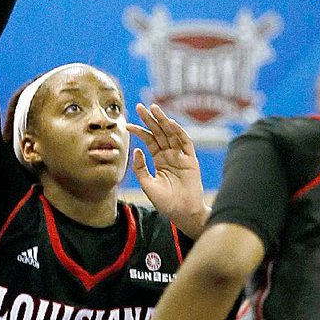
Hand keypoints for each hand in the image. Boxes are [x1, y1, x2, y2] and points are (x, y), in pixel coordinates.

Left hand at [129, 103, 208, 238]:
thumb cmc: (166, 202)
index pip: (149, 140)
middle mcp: (170, 154)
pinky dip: (178, 132)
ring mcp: (181, 155)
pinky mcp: (191, 159)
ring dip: (163, 120)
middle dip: (150, 119)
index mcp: (160, 160)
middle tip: (140, 106)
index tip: (128, 124)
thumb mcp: (147, 185)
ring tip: (154, 108)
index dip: (140, 131)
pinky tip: (169, 123)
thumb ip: (140, 168)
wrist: (183, 213)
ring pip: (171, 133)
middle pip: (159, 132)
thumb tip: (136, 150)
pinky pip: (185, 142)